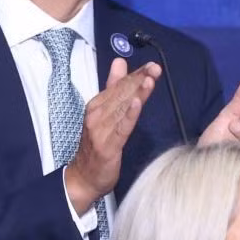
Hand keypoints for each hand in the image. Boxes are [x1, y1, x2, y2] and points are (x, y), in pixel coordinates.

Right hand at [64, 58, 159, 213]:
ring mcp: (101, 130)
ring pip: (122, 108)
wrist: (84, 178)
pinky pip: (121, 127)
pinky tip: (137, 103)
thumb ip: (113, 88)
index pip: (118, 86)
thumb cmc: (97, 146)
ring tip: (150, 80)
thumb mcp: (105, 114)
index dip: (135, 75)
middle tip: (155, 68)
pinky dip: (129, 114)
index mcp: (96, 106)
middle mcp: (96, 115)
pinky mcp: (108, 145)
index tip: (151, 66)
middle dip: (139, 80)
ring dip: (137, 93)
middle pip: (121, 94)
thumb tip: (120, 62)